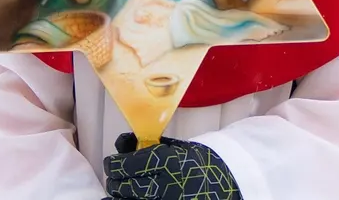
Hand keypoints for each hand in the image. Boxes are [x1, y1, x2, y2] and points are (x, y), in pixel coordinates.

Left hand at [104, 133, 240, 199]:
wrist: (227, 185)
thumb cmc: (199, 163)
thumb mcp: (176, 148)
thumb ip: (149, 146)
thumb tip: (122, 144)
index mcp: (168, 162)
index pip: (127, 165)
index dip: (114, 165)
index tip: (111, 163)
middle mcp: (165, 185)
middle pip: (123, 187)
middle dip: (115, 182)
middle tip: (115, 178)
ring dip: (118, 196)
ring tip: (117, 194)